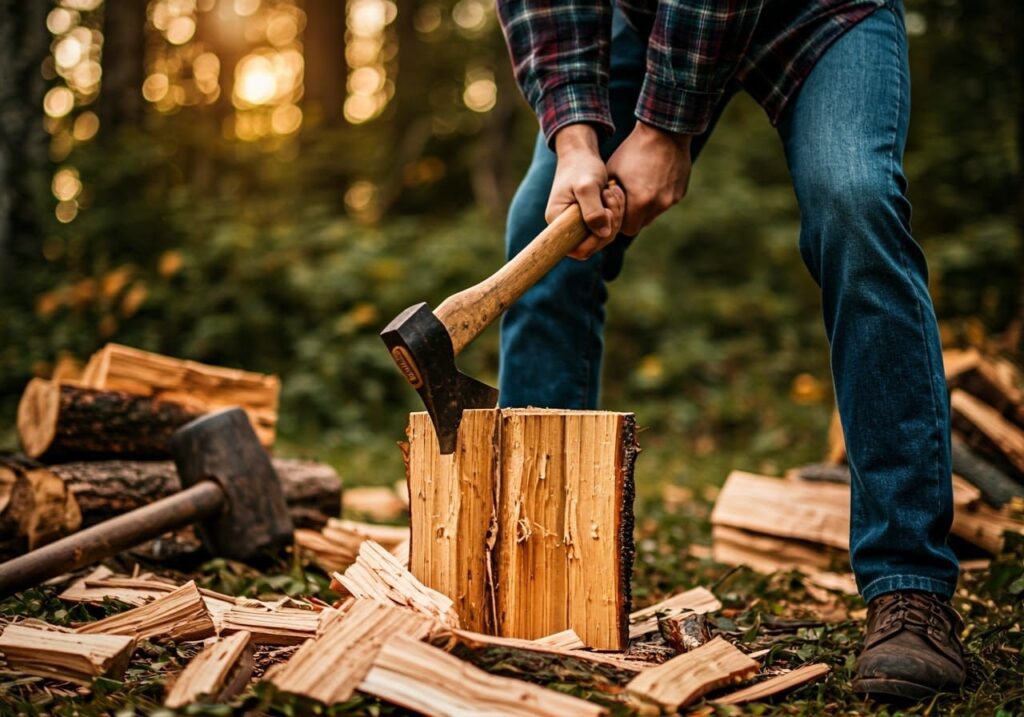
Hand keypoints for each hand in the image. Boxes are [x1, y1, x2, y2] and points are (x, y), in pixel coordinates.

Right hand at [549, 124, 625, 259]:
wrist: (580, 153)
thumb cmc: (581, 166)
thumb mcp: (587, 186)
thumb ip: (593, 210)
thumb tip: (603, 234)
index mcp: (557, 222)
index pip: (578, 249)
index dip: (596, 239)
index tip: (606, 212)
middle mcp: (564, 228)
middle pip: (594, 245)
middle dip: (610, 224)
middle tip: (612, 196)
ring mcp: (577, 225)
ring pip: (603, 237)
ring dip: (615, 216)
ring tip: (613, 192)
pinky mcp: (588, 220)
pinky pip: (606, 227)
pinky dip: (615, 213)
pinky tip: (614, 194)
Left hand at [606, 121, 692, 235]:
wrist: (664, 132)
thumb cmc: (633, 150)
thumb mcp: (612, 172)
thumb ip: (609, 196)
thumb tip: (602, 210)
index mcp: (640, 202)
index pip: (628, 229)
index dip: (621, 222)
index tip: (618, 208)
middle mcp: (659, 205)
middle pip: (642, 224)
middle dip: (633, 216)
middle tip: (628, 199)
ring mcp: (672, 199)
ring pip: (654, 214)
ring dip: (646, 206)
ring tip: (641, 186)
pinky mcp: (680, 193)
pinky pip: (665, 202)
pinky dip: (659, 196)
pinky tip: (654, 179)